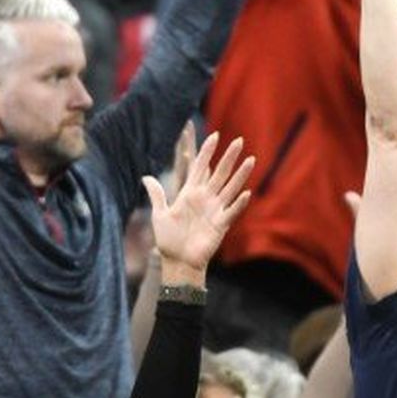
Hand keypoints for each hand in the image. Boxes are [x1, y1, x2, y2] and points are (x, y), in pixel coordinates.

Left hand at [144, 129, 254, 287]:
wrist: (178, 262)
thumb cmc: (169, 240)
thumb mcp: (160, 214)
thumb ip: (157, 195)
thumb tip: (146, 177)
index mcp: (190, 193)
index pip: (200, 167)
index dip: (207, 152)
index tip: (214, 136)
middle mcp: (205, 198)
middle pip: (220, 173)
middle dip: (229, 157)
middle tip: (239, 140)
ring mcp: (215, 210)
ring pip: (230, 187)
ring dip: (241, 174)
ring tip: (250, 160)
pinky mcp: (220, 224)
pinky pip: (231, 211)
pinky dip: (239, 203)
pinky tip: (246, 193)